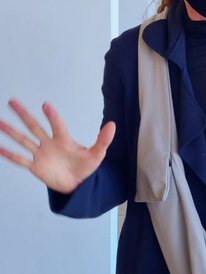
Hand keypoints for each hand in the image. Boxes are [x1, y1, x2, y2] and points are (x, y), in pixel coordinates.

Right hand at [0, 99, 115, 193]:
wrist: (78, 184)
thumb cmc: (86, 167)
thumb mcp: (97, 154)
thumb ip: (103, 140)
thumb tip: (113, 125)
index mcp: (64, 139)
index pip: (57, 125)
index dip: (52, 116)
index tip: (46, 105)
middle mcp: (49, 144)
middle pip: (34, 126)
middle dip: (23, 114)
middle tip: (12, 102)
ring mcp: (41, 154)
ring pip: (23, 140)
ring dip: (11, 131)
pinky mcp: (35, 167)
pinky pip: (20, 159)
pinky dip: (9, 154)